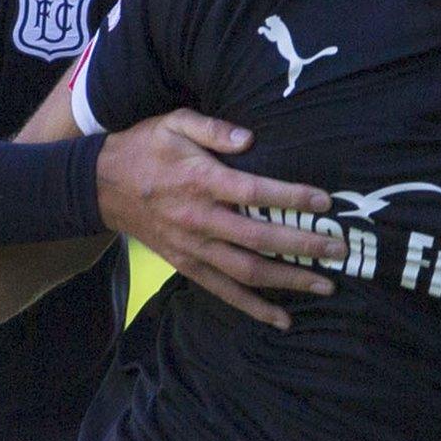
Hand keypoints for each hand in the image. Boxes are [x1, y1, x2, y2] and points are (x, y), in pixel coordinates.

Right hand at [97, 108, 344, 329]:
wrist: (101, 185)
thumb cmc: (145, 147)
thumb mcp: (175, 122)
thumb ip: (213, 128)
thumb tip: (250, 138)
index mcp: (201, 181)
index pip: (255, 192)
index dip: (291, 197)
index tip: (325, 201)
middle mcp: (200, 219)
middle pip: (259, 238)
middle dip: (303, 246)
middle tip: (339, 249)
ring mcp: (193, 247)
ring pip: (246, 271)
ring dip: (288, 281)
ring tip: (325, 286)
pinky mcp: (186, 265)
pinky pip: (223, 291)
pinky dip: (253, 308)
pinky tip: (282, 318)